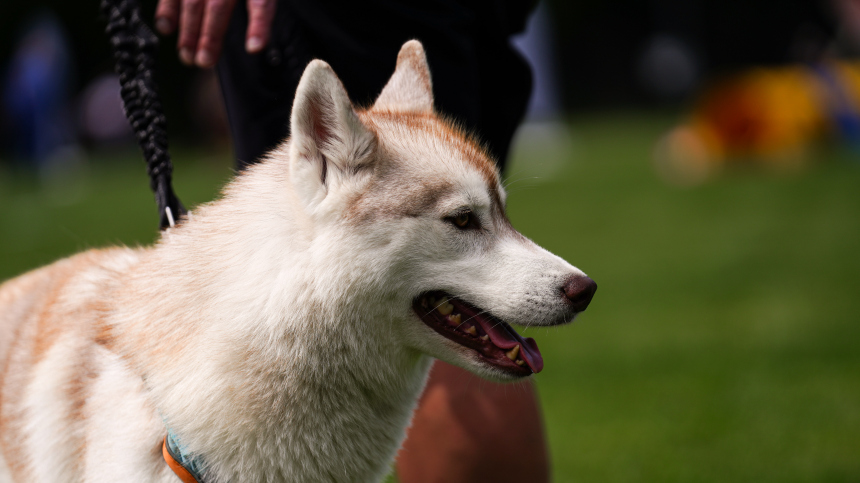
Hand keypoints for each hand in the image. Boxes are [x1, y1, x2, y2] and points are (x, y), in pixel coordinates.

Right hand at [154, 0, 276, 67]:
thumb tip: (259, 37)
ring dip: (188, 30)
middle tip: (204, 62)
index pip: (261, 2)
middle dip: (210, 35)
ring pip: (193, 0)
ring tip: (187, 55)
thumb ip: (261, 1)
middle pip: (219, 4)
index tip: (255, 47)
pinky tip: (165, 28)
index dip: (259, 23)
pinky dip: (167, 9)